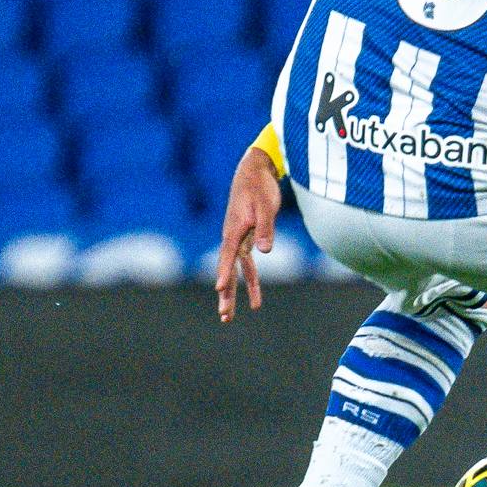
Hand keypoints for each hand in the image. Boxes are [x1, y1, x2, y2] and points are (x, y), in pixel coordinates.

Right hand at [216, 145, 283, 322]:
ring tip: (230, 315)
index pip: (228, 255)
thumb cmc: (260, 187)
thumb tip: (265, 251)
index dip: (224, 272)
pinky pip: (246, 263)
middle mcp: (232, 237)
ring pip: (236, 270)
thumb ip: (265, 228)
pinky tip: (253, 295)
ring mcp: (238, 238)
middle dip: (226, 293)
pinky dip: (248, 278)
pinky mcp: (246, 237)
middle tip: (224, 316)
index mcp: (234, 230)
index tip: (220, 289)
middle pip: (227, 269)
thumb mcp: (266, 206)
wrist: (255, 170)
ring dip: (235, 291)